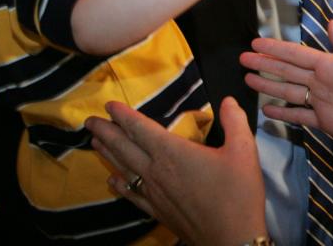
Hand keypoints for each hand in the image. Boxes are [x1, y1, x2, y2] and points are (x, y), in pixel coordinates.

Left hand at [85, 97, 267, 245]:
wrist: (231, 239)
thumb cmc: (237, 193)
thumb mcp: (243, 151)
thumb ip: (235, 121)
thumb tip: (228, 100)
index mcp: (173, 152)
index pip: (140, 129)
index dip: (124, 115)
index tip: (109, 105)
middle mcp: (156, 171)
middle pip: (124, 147)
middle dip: (106, 131)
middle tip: (89, 121)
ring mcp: (153, 193)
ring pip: (124, 169)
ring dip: (108, 153)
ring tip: (94, 142)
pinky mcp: (156, 211)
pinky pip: (131, 194)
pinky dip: (119, 184)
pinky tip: (112, 179)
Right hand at [239, 20, 332, 148]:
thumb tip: (331, 24)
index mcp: (330, 65)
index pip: (296, 55)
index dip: (275, 49)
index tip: (255, 43)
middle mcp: (322, 81)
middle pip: (287, 71)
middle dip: (265, 64)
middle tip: (242, 58)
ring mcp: (321, 101)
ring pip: (288, 92)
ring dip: (269, 86)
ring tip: (248, 80)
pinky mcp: (324, 121)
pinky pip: (299, 116)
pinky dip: (283, 114)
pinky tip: (268, 111)